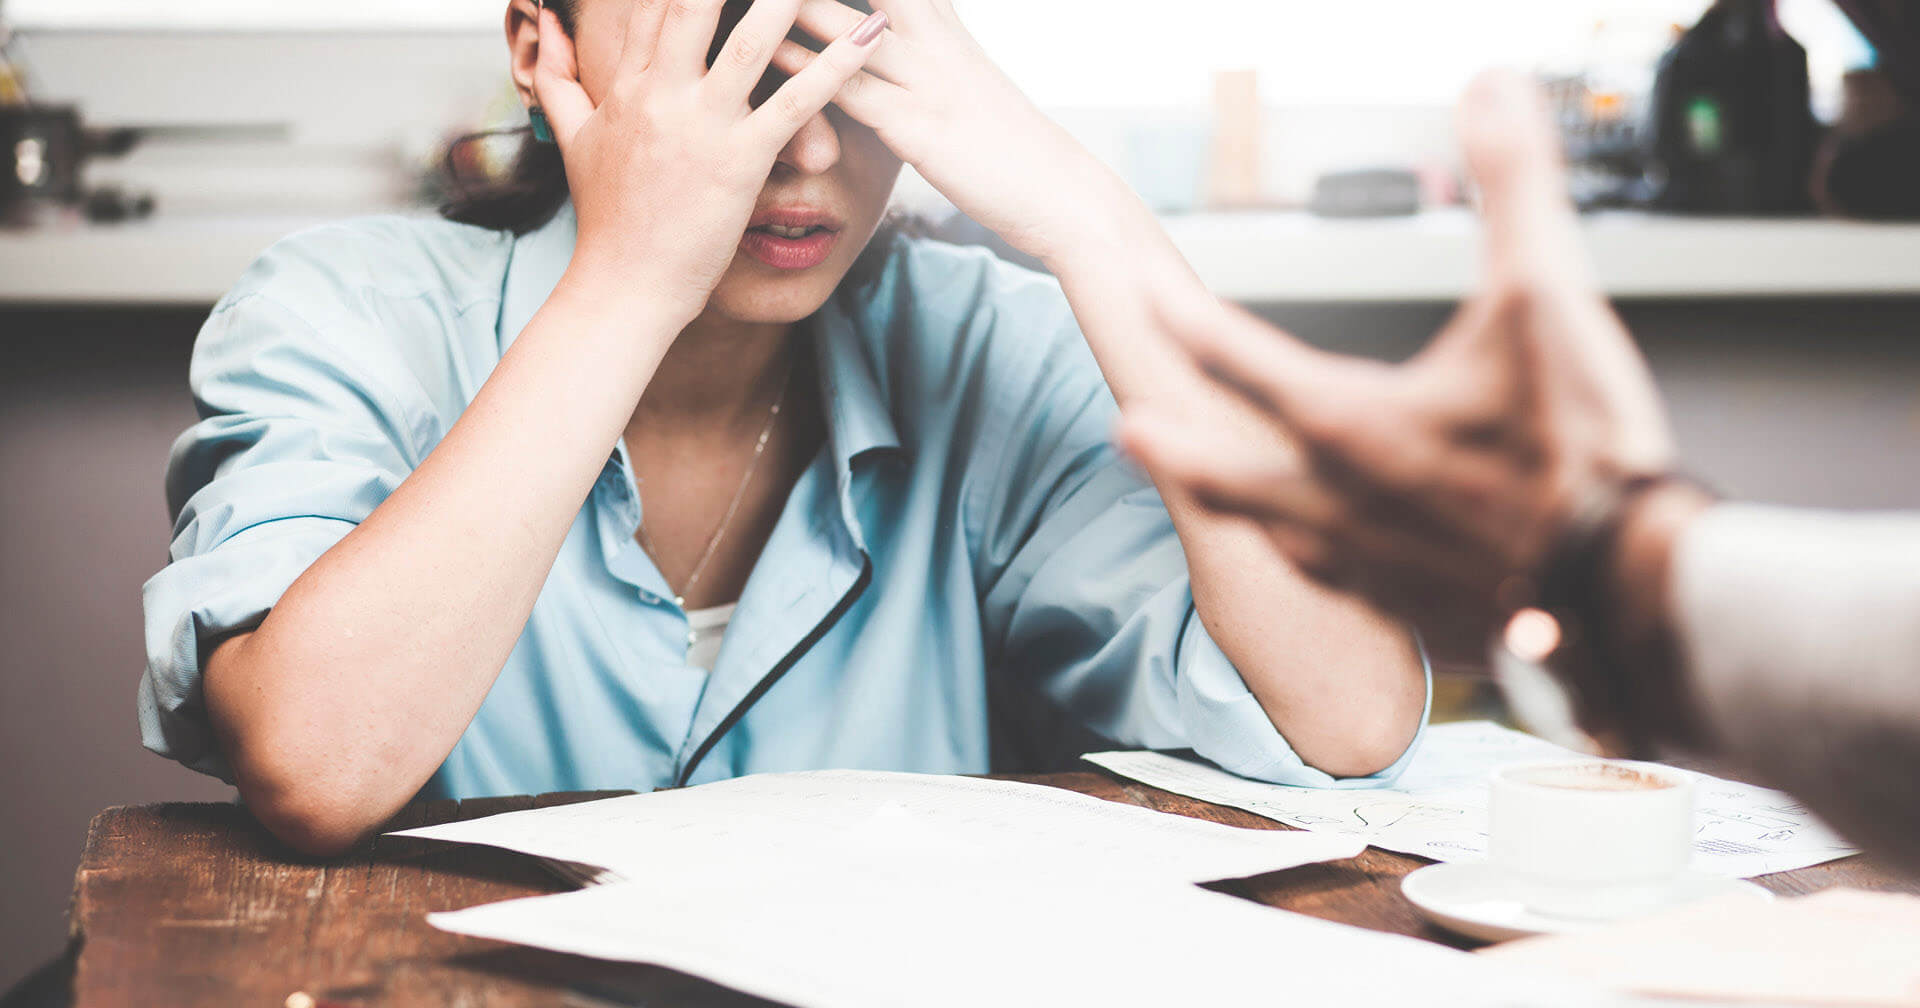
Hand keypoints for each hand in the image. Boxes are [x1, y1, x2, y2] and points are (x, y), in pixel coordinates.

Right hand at [531, 0, 888, 316]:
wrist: (623, 287)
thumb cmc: (608, 220)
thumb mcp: (573, 139)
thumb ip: (558, 79)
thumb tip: (547, 30)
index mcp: (630, 83)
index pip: (657, 1)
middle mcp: (663, 93)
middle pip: (696, 2)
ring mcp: (702, 126)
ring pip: (750, 40)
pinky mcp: (740, 162)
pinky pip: (797, 102)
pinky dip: (838, 66)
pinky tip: (870, 35)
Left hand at [773, 0, 1097, 260]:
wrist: (1060, 191)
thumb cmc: (1005, 141)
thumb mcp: (963, 74)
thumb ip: (926, 41)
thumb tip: (883, 28)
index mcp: (942, 19)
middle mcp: (933, 37)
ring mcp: (924, 80)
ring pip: (841, 25)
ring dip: (790, 7)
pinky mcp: (916, 128)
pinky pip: (848, 90)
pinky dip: (803, 67)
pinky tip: (764, 52)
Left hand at [1118, 71, 1677, 658]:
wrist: (1634, 592)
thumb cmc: (1586, 454)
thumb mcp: (1547, 294)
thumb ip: (1513, 184)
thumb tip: (1493, 89)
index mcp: (1350, 424)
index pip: (1237, 357)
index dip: (1183, 316)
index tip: (1138, 291)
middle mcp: (1338, 501)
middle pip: (1223, 466)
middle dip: (1172, 442)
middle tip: (1128, 427)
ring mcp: (1368, 564)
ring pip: (1272, 531)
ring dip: (1233, 502)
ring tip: (1208, 491)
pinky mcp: (1409, 608)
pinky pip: (1335, 580)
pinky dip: (1311, 556)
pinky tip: (1319, 553)